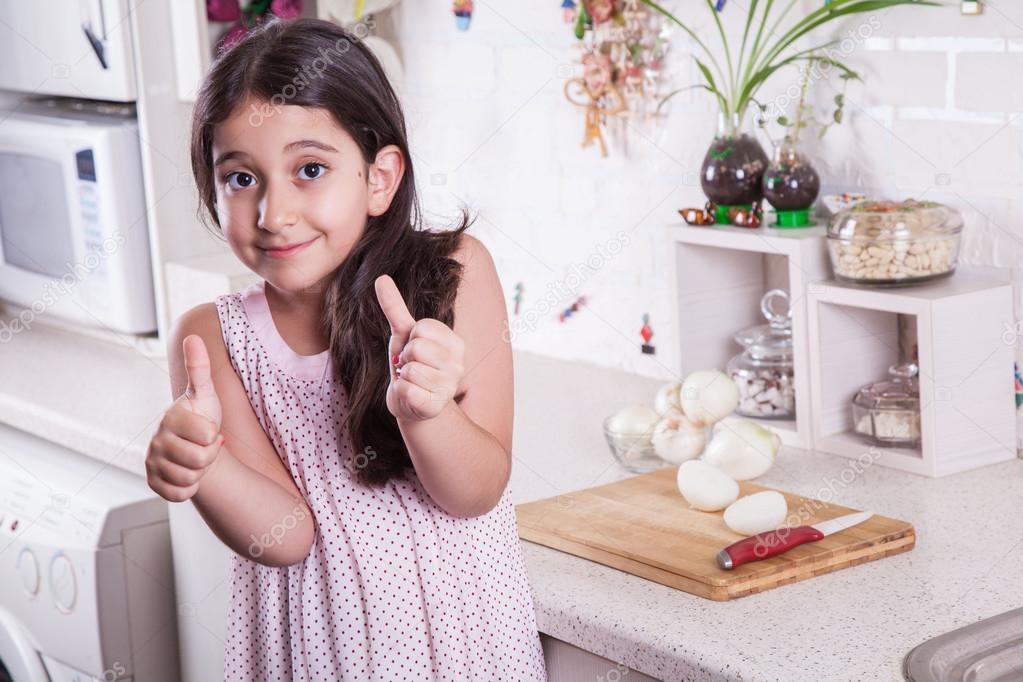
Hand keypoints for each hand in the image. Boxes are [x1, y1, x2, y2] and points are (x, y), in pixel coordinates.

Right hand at [145, 335, 224, 501]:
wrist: (196, 447)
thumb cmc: (202, 418)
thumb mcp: (206, 393)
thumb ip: (199, 367)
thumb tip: (192, 337)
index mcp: (171, 417)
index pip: (207, 436)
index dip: (214, 436)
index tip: (207, 429)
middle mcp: (156, 440)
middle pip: (199, 460)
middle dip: (209, 456)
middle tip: (203, 446)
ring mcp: (152, 462)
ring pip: (190, 478)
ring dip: (200, 472)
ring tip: (196, 458)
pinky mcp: (153, 483)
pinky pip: (179, 494)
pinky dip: (190, 488)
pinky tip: (187, 473)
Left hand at [374, 274, 464, 421]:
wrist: (413, 404)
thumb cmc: (411, 365)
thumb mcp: (404, 335)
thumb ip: (395, 307)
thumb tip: (381, 277)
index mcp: (455, 343)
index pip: (421, 328)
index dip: (409, 339)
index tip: (414, 351)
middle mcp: (458, 364)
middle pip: (416, 347)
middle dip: (405, 358)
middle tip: (410, 368)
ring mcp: (449, 386)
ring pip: (411, 369)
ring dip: (403, 377)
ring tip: (412, 382)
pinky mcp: (435, 405)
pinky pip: (406, 390)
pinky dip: (401, 392)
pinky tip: (413, 396)